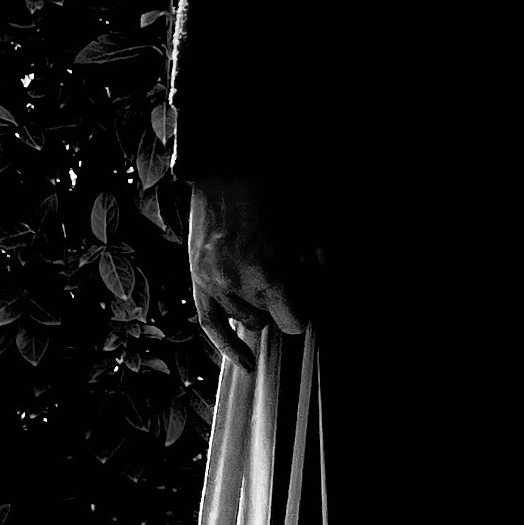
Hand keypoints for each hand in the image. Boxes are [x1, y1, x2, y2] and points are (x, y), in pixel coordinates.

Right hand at [185, 169, 313, 367]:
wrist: (226, 163)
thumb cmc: (270, 188)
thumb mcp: (305, 223)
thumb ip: (319, 262)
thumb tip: (326, 288)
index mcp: (267, 272)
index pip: (293, 322)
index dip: (304, 310)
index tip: (309, 297)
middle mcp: (238, 285)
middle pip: (271, 319)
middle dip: (283, 303)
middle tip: (289, 279)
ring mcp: (214, 283)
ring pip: (246, 320)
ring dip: (260, 308)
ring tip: (265, 282)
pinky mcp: (197, 277)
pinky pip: (210, 324)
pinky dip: (228, 345)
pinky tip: (246, 361)